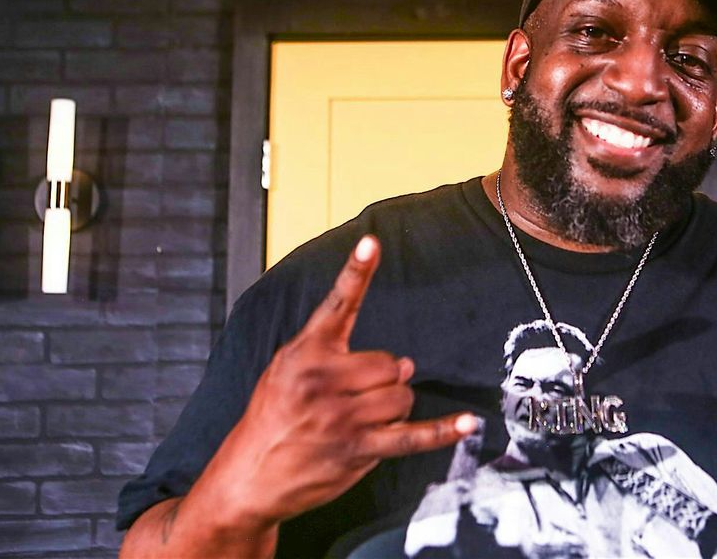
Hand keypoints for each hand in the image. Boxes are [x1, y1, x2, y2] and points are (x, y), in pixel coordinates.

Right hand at [198, 234, 476, 528]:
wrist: (249, 475)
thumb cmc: (273, 416)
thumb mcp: (286, 368)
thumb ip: (335, 353)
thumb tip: (404, 364)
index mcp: (305, 352)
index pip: (337, 304)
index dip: (356, 272)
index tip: (371, 242)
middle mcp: (322, 380)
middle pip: (390, 364)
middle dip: (387, 378)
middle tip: (362, 394)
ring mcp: (340, 418)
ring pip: (402, 397)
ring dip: (395, 406)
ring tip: (366, 417)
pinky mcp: (357, 450)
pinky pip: (411, 437)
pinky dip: (443, 431)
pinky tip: (467, 423)